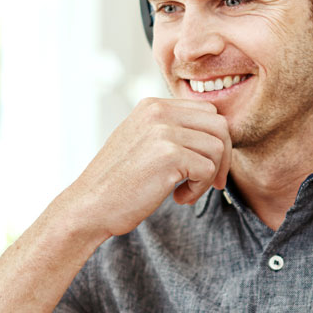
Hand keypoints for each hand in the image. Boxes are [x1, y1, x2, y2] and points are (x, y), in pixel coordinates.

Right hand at [58, 98, 230, 238]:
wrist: (90, 206)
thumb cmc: (118, 183)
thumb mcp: (142, 143)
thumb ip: (171, 132)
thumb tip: (216, 136)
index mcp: (152, 106)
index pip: (208, 112)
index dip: (215, 142)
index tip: (208, 168)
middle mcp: (158, 112)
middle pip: (219, 126)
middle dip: (223, 158)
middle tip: (212, 183)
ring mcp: (163, 131)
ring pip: (218, 148)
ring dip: (209, 176)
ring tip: (185, 191)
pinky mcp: (169, 155)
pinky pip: (208, 169)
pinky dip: (199, 189)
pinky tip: (178, 198)